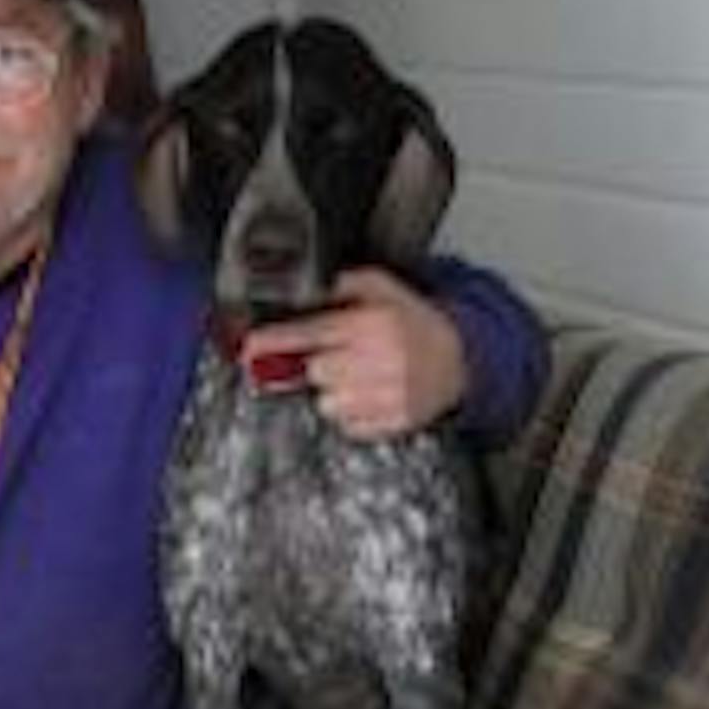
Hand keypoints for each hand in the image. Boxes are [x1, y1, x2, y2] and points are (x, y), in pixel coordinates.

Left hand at [246, 267, 466, 438]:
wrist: (458, 359)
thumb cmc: (415, 324)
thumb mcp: (386, 289)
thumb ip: (348, 283)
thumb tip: (313, 289)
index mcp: (373, 324)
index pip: (311, 332)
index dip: (276, 341)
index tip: (250, 346)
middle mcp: (379, 360)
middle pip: (315, 371)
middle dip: (320, 365)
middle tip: (339, 359)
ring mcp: (386, 395)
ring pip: (328, 403)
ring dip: (334, 392)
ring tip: (359, 378)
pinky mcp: (391, 422)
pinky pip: (347, 425)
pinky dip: (351, 413)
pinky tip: (370, 396)